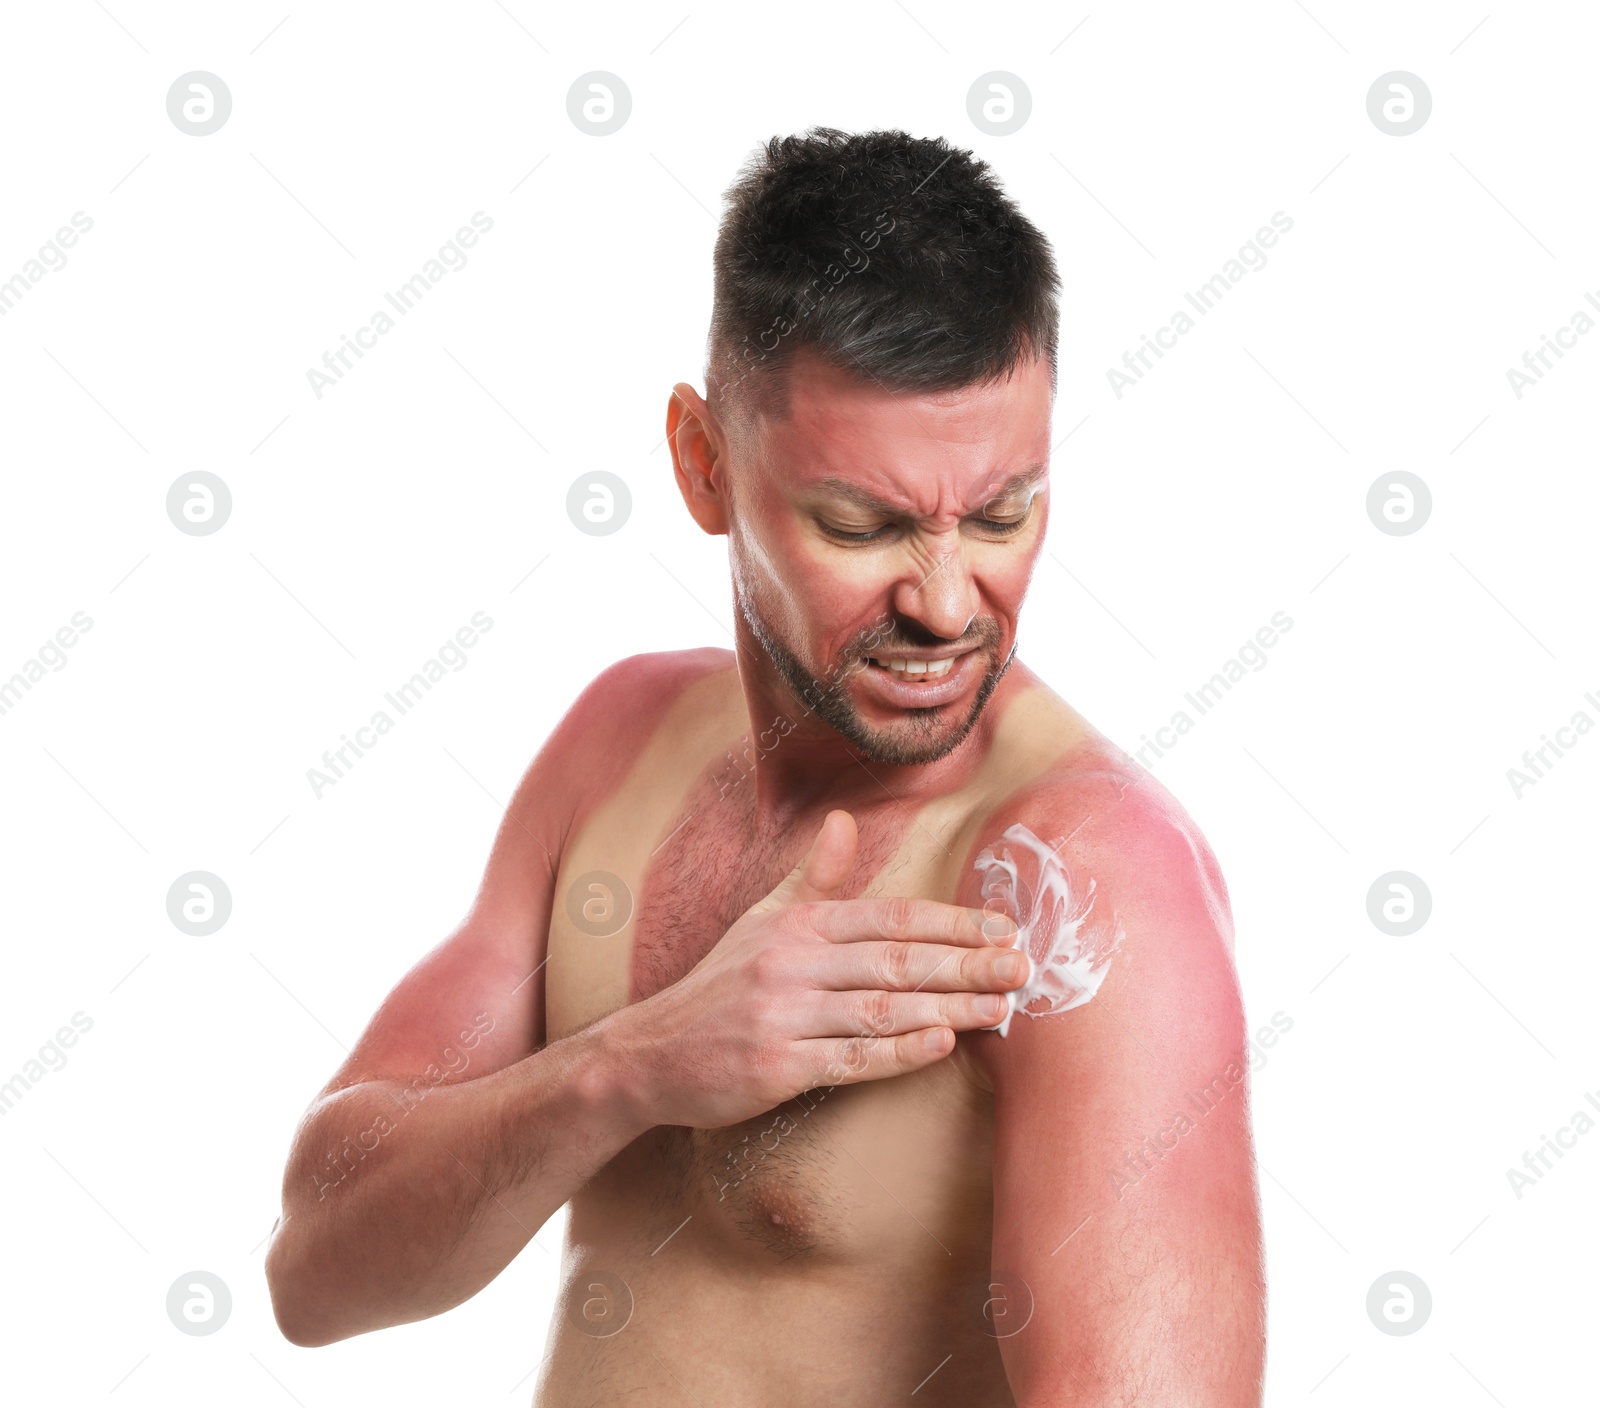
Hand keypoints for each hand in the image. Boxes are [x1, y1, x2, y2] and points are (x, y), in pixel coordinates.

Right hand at [612, 810, 1025, 1128]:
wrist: (649, 1053)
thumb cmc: (716, 987)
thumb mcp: (760, 922)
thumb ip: (811, 879)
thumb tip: (842, 823)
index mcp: (798, 925)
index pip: (889, 917)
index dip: (950, 922)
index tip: (1003, 928)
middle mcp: (793, 963)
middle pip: (895, 959)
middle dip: (965, 963)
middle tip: (1023, 968)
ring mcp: (784, 1015)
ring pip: (881, 1007)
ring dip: (948, 1008)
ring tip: (1000, 1009)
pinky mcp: (777, 1066)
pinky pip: (850, 1059)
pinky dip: (898, 1053)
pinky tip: (940, 1045)